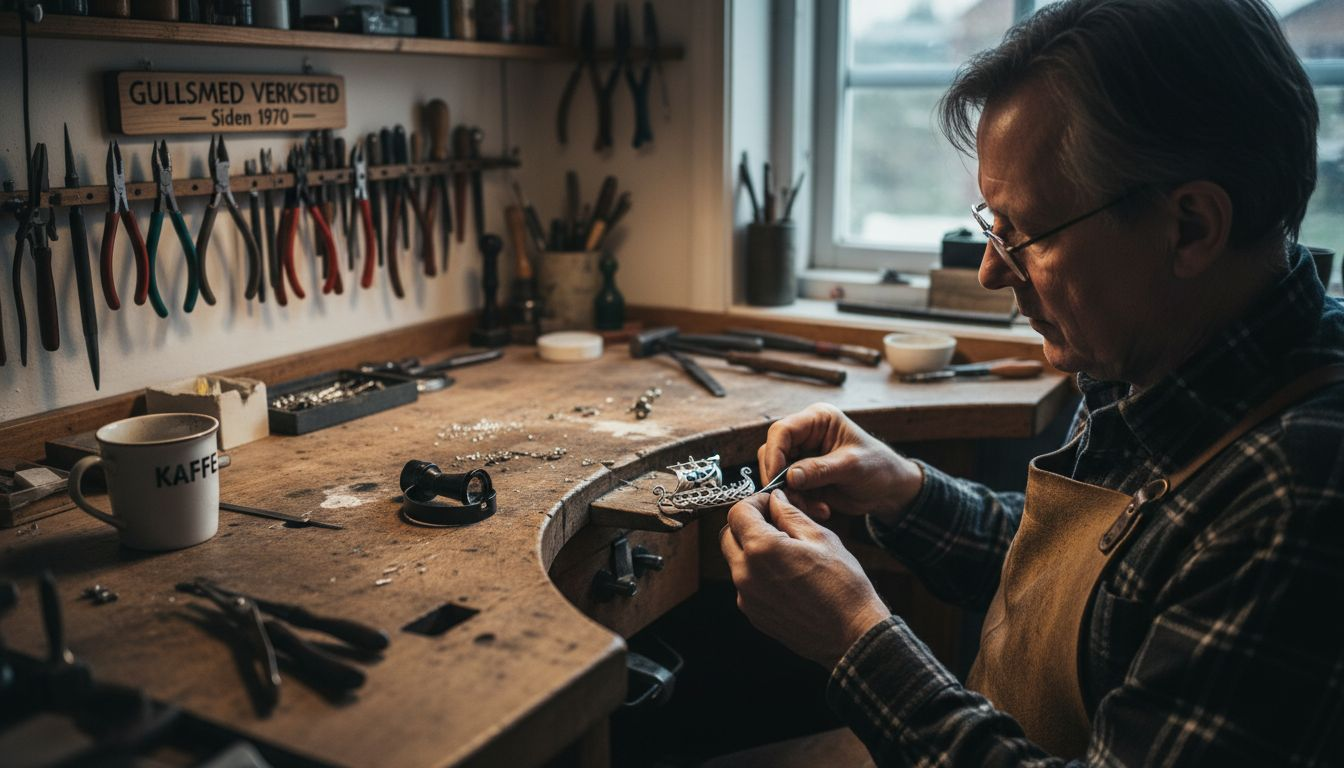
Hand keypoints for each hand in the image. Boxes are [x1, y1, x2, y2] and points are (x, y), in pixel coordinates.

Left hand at [721, 489, 891, 668]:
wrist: (851, 635)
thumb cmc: (842, 585)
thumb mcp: (821, 538)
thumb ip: (791, 514)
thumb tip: (775, 499)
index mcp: (762, 549)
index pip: (738, 512)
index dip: (754, 502)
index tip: (771, 503)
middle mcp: (746, 574)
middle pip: (729, 535)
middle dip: (747, 523)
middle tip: (774, 523)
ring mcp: (747, 597)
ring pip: (735, 560)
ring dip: (751, 548)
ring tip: (785, 551)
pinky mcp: (753, 614)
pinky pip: (745, 584)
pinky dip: (757, 572)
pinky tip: (785, 575)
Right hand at [759, 403, 923, 522]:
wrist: (890, 490)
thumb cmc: (878, 467)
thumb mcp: (852, 466)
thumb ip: (820, 469)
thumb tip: (789, 476)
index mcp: (817, 420)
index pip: (782, 430)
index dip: (775, 454)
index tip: (778, 479)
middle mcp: (805, 435)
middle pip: (772, 452)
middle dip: (780, 479)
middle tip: (794, 499)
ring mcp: (802, 456)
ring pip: (776, 474)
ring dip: (791, 495)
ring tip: (817, 508)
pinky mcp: (803, 477)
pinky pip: (787, 490)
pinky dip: (800, 503)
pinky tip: (823, 509)